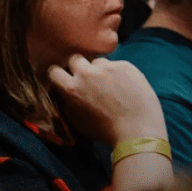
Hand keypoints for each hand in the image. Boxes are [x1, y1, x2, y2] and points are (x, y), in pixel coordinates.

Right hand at [47, 55, 165, 145]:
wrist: (137, 130)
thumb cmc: (107, 131)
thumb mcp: (78, 122)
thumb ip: (67, 104)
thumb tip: (64, 94)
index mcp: (72, 89)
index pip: (54, 71)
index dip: (59, 75)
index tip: (65, 79)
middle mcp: (87, 74)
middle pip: (75, 59)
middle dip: (78, 67)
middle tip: (88, 80)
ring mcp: (107, 67)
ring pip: (97, 62)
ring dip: (100, 70)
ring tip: (110, 85)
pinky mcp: (125, 65)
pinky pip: (116, 64)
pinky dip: (118, 73)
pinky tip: (125, 86)